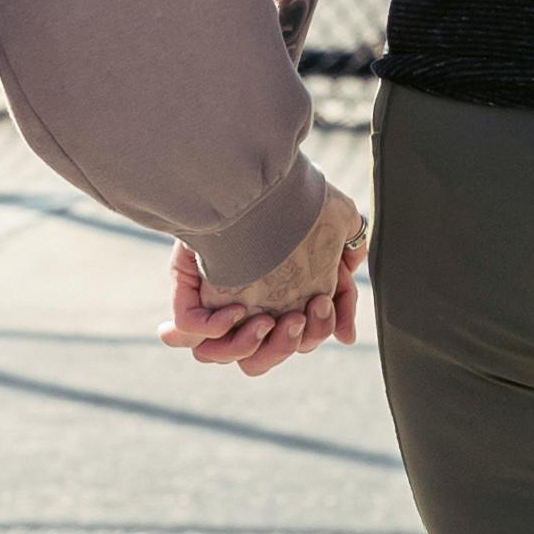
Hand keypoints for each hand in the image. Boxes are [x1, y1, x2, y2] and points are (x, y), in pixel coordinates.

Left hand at [165, 189, 366, 376]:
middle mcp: (241, 311)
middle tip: (296, 315)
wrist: (261, 173)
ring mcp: (211, 303)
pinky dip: (214, 327)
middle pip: (257, 360)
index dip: (310, 334)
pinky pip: (190, 327)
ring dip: (250, 343)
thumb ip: (344, 291)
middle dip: (283, 345)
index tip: (321, 303)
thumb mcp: (335, 242)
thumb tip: (345, 338)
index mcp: (273, 307)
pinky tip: (237, 306)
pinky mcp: (188, 288)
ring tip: (265, 318)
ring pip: (219, 354)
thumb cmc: (298, 204)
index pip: (290, 344)